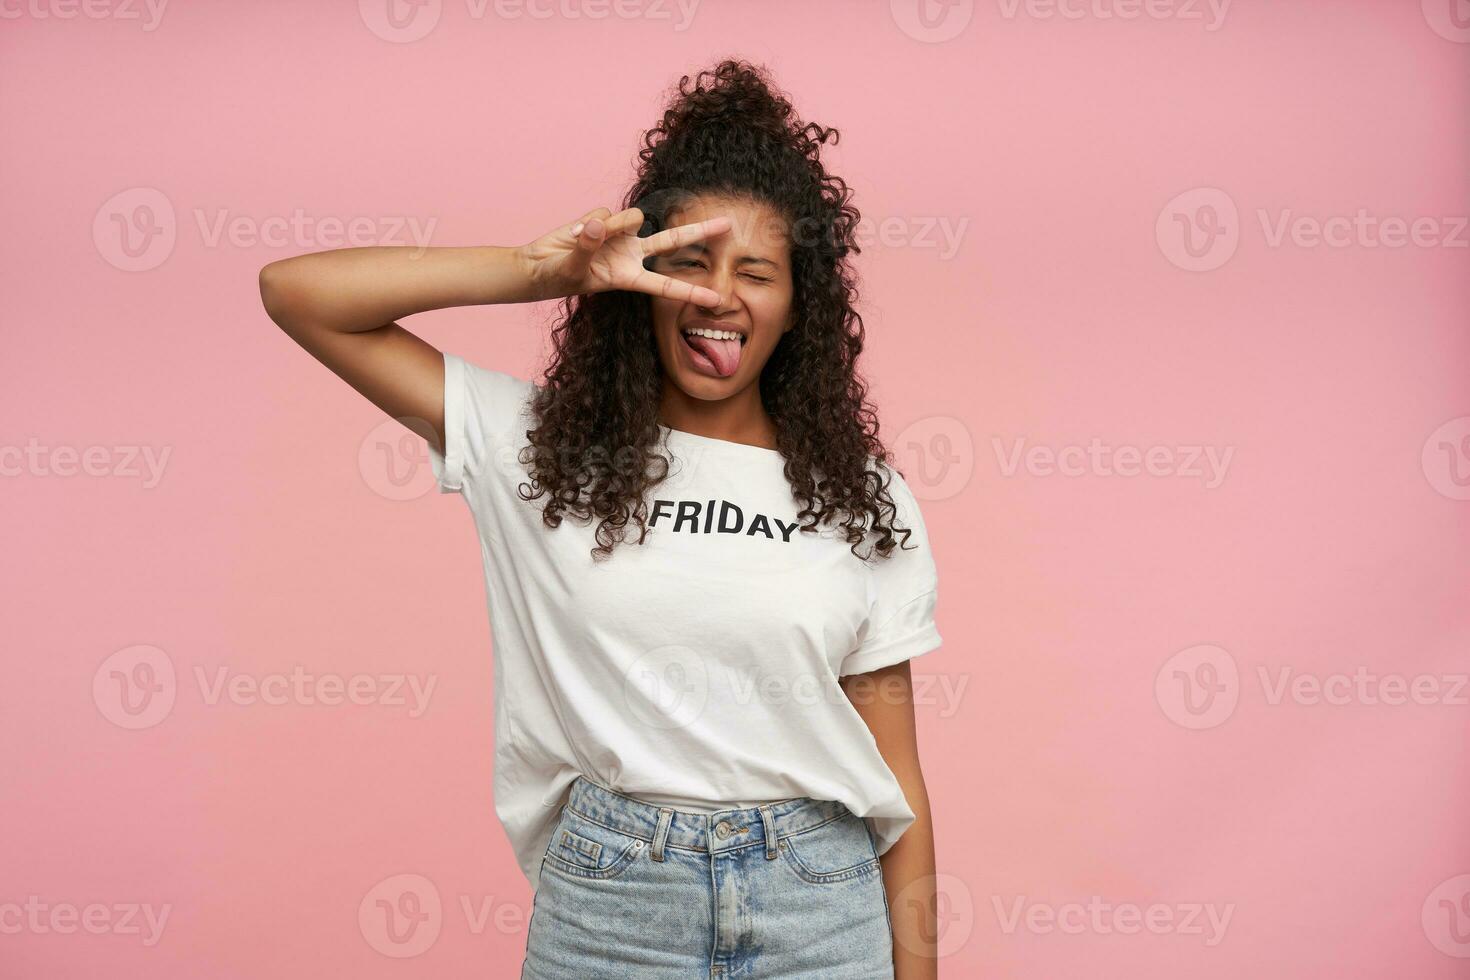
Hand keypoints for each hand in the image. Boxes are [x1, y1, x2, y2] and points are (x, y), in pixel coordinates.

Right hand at [518, 206, 730, 306]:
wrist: (538, 265)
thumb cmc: (558, 277)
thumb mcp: (573, 269)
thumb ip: (588, 247)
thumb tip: (598, 225)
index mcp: (629, 277)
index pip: (667, 285)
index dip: (692, 292)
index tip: (717, 299)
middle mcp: (631, 255)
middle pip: (672, 241)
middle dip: (699, 232)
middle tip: (728, 224)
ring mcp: (620, 237)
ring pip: (632, 218)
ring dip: (612, 225)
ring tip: (585, 237)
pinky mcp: (605, 221)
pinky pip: (604, 212)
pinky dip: (587, 222)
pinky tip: (574, 232)